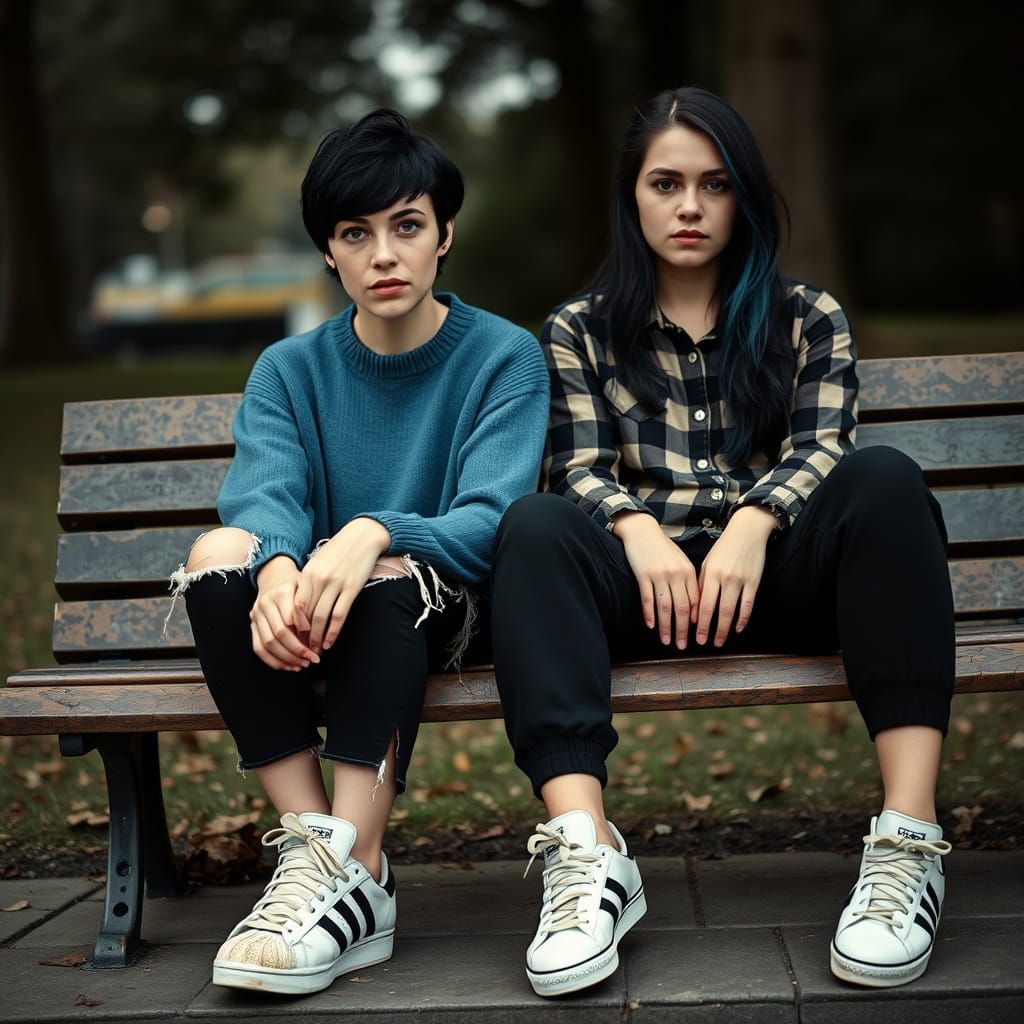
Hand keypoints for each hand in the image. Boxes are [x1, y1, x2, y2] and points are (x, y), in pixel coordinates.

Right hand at [251, 556, 320, 670]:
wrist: (274, 576)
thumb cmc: (297, 585)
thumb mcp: (307, 588)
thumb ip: (310, 607)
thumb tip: (315, 634)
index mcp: (282, 592)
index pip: (292, 618)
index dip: (304, 635)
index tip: (317, 646)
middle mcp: (266, 603)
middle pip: (279, 633)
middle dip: (297, 650)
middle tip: (312, 660)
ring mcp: (256, 614)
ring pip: (268, 643)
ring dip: (286, 658)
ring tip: (302, 665)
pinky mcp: (252, 624)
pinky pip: (258, 648)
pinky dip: (272, 661)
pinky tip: (287, 666)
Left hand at [294, 517, 391, 652]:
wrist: (362, 536)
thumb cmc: (339, 550)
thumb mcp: (318, 562)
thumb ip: (308, 581)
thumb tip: (301, 606)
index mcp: (307, 573)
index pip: (295, 606)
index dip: (294, 626)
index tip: (294, 638)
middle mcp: (319, 580)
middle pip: (307, 614)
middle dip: (304, 635)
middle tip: (303, 649)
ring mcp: (335, 584)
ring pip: (321, 618)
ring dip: (318, 637)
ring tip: (317, 650)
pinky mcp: (351, 588)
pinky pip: (339, 615)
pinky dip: (333, 632)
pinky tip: (330, 642)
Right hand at [612, 510, 698, 648]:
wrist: (643, 531)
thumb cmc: (663, 548)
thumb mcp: (680, 562)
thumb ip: (688, 581)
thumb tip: (693, 606)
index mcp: (688, 571)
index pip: (695, 601)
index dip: (696, 621)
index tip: (696, 635)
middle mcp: (676, 574)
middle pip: (682, 608)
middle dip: (683, 630)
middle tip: (682, 645)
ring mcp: (659, 575)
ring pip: (665, 607)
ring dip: (666, 627)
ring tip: (666, 641)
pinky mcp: (643, 575)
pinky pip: (647, 599)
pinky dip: (649, 614)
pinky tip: (651, 625)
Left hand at [695, 505, 775, 646]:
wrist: (747, 531)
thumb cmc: (724, 548)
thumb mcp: (707, 563)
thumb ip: (701, 584)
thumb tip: (696, 608)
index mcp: (710, 573)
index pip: (703, 604)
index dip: (699, 622)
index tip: (695, 635)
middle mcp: (725, 578)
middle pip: (717, 610)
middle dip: (710, 629)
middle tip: (705, 643)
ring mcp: (740, 580)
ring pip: (732, 610)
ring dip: (726, 629)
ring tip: (720, 641)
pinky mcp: (754, 581)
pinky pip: (748, 604)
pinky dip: (743, 618)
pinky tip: (739, 628)